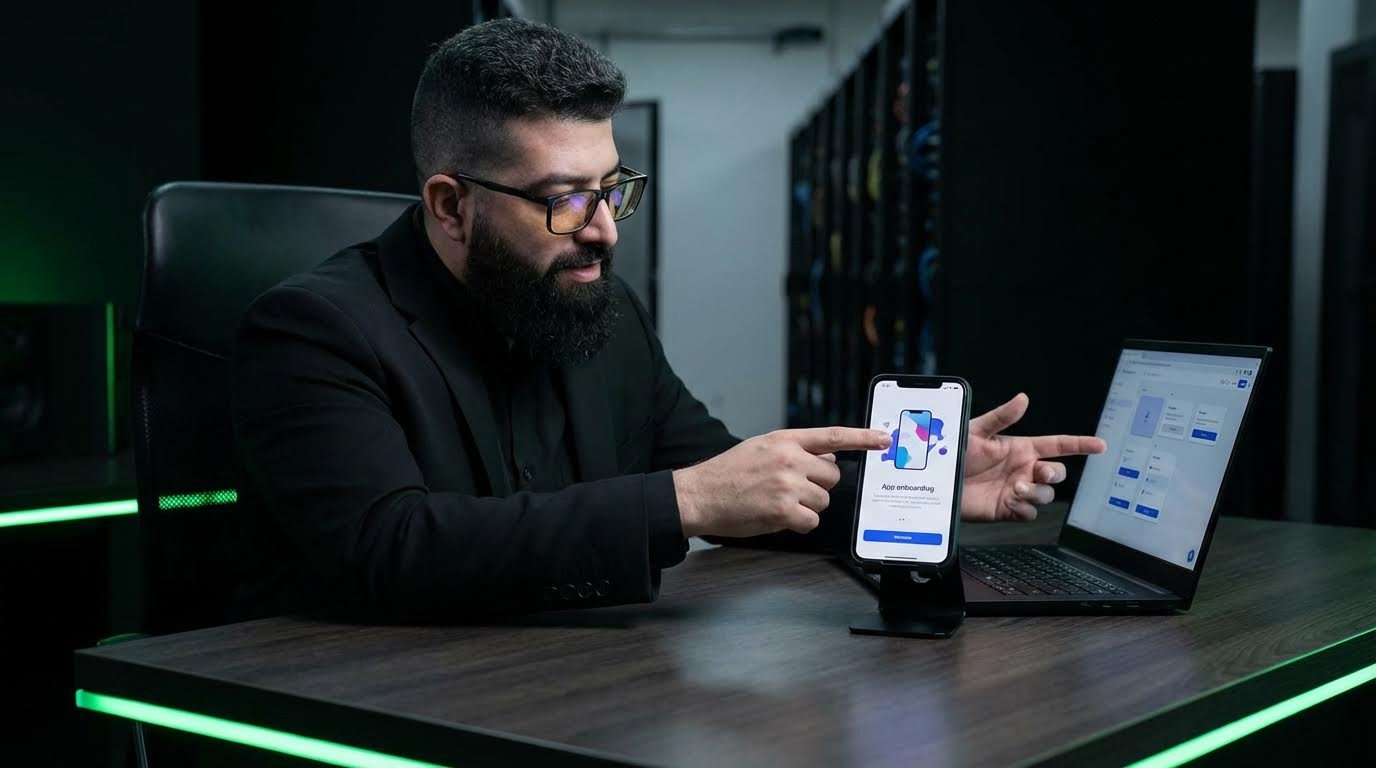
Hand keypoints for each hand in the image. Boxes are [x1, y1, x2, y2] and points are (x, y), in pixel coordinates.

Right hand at [674, 427, 892, 537]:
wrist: (699, 494)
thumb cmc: (727, 473)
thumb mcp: (761, 448)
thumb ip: (795, 450)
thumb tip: (828, 457)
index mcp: (785, 440)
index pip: (833, 436)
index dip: (863, 438)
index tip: (884, 439)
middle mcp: (789, 459)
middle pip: (832, 476)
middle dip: (818, 486)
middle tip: (792, 489)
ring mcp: (788, 485)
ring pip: (823, 501)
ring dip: (806, 506)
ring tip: (777, 502)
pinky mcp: (784, 511)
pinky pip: (811, 521)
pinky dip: (798, 523)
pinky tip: (776, 516)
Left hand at [961, 393, 1105, 521]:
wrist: (935, 483)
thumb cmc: (952, 454)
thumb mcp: (975, 431)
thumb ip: (1001, 417)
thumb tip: (1022, 399)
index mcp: (1020, 448)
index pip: (1058, 445)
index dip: (1080, 444)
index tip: (1099, 445)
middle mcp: (1023, 470)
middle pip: (1057, 473)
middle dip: (1054, 473)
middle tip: (1039, 472)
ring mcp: (1017, 491)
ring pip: (1046, 495)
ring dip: (1036, 493)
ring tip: (1016, 489)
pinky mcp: (1007, 510)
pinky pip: (1029, 513)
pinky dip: (1025, 509)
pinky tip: (1010, 502)